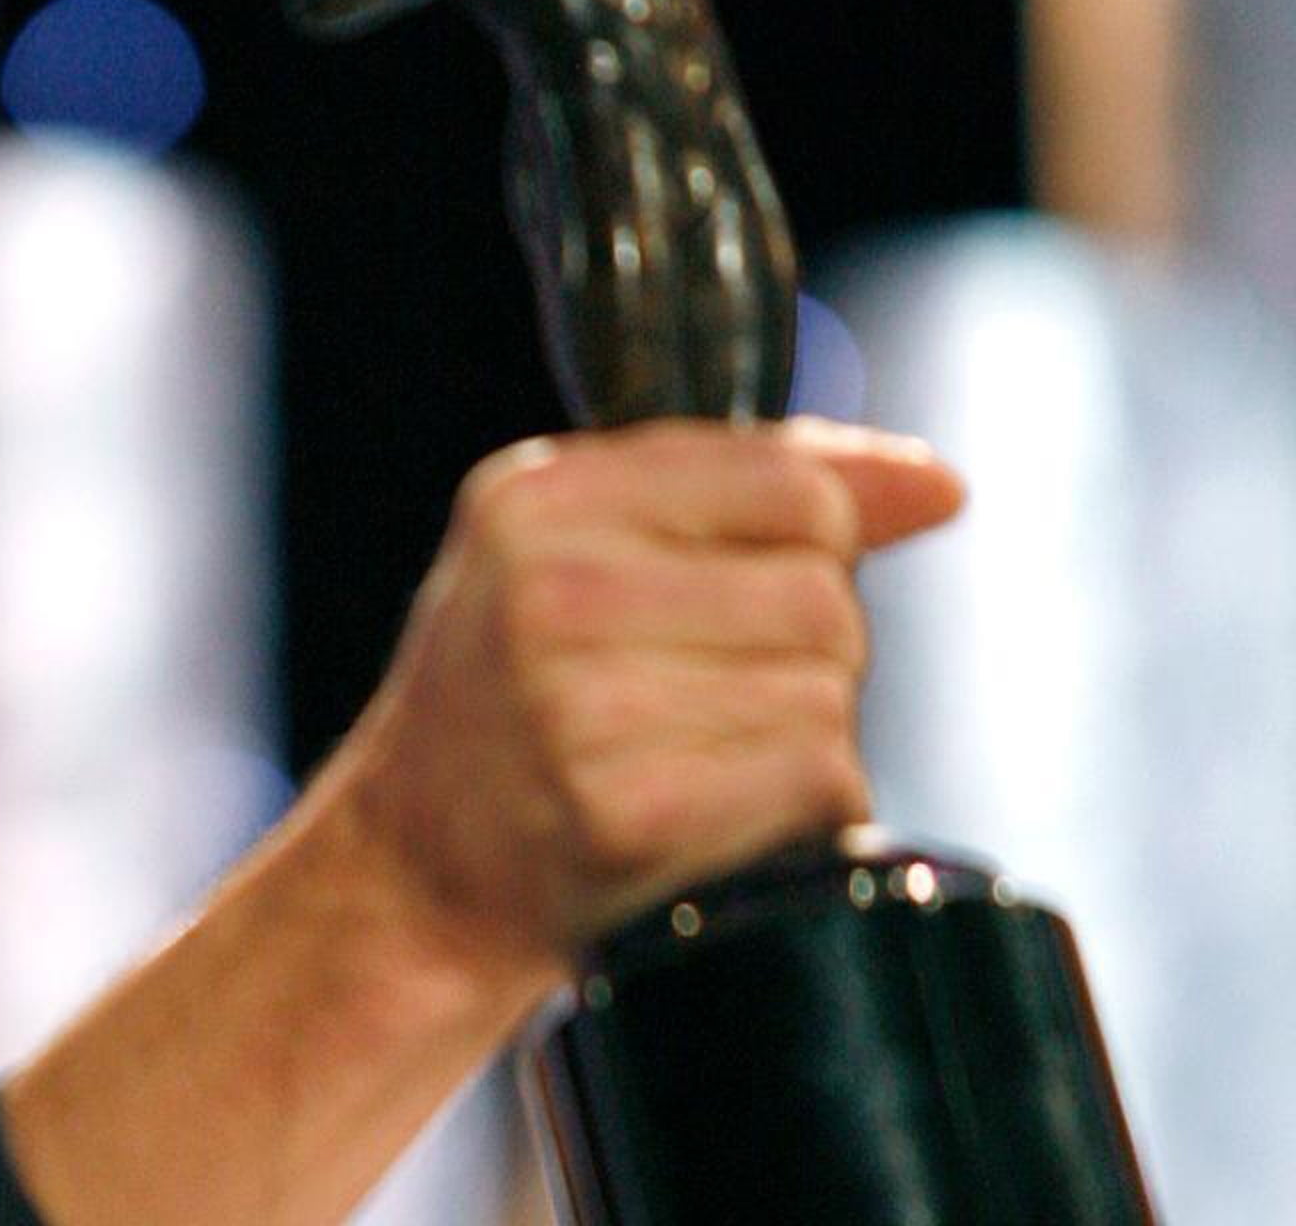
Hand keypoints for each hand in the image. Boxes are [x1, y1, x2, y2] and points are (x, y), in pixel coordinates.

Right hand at [338, 417, 962, 988]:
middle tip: (704, 696)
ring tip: (697, 757)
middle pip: (822, 595)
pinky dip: (800, 809)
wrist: (414, 873)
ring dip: (800, 737)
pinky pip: (817, 781)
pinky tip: (714, 815)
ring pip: (827, 693)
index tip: (753, 593)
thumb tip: (940, 484)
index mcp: (536, 498)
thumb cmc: (515, 698)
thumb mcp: (581, 550)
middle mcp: (549, 590)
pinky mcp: (630, 814)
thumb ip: (748, 490)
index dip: (815, 542)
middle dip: (804, 653)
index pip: (789, 481)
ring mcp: (583, 705)